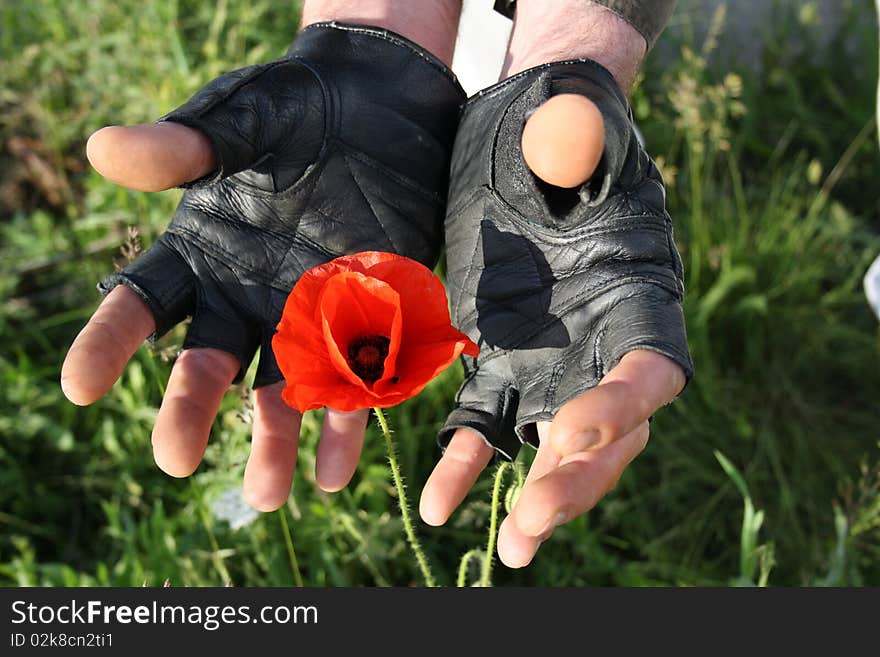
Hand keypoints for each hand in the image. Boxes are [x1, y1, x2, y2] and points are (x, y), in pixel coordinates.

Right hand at [61, 22, 464, 509]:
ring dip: (276, 440)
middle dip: (192, 409)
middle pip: (209, 364)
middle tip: (178, 457)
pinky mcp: (367, 317)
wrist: (380, 107)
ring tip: (271, 493)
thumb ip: (186, 145)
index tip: (80, 388)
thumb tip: (103, 151)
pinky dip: (348, 419)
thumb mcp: (243, 118)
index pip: (141, 304)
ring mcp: (306, 313)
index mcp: (199, 253)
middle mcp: (244, 296)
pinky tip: (338, 464)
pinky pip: (354, 377)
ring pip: (281, 390)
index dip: (108, 343)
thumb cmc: (297, 107)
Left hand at [419, 59, 691, 566]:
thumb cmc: (555, 127)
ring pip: (552, 445)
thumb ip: (572, 140)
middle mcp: (600, 342)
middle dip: (577, 478)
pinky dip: (464, 465)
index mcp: (633, 293)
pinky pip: (486, 426)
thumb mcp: (566, 125)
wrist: (517, 142)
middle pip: (609, 432)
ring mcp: (550, 361)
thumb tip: (565, 140)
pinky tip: (437, 505)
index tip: (570, 430)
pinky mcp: (499, 363)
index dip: (622, 408)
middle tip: (534, 516)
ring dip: (536, 494)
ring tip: (511, 544)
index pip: (651, 369)